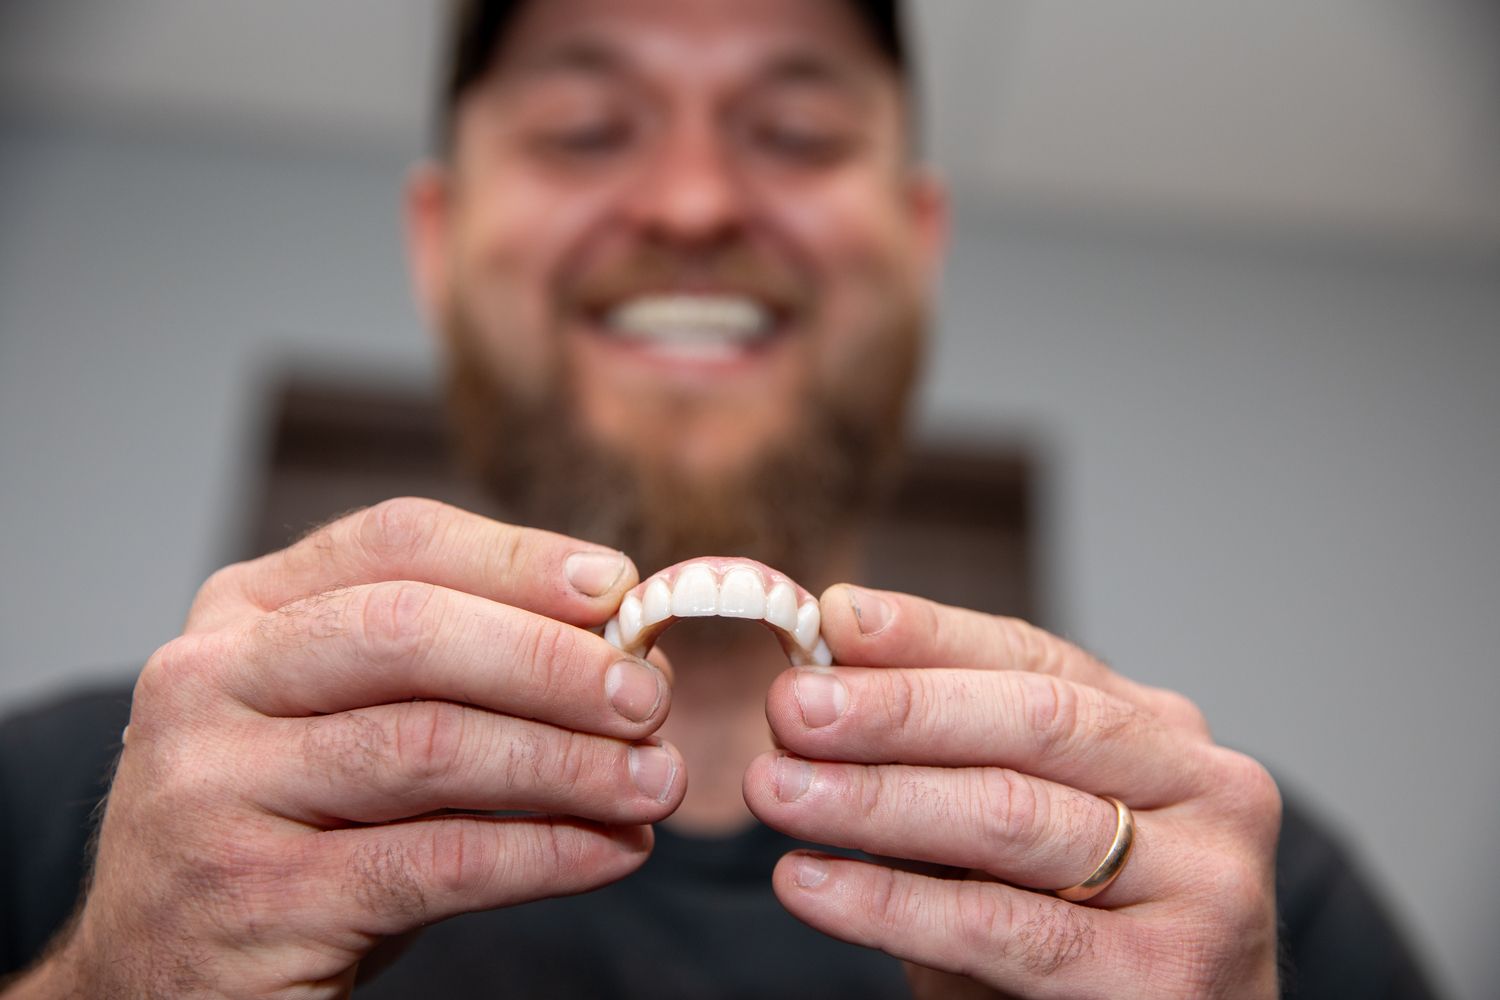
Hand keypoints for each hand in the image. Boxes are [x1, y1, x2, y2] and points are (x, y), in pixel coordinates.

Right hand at [19, 499, 681, 998]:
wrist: (155, 982)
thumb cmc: (288, 834)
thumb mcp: (347, 726)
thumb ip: (451, 675)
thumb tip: (619, 648)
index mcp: (242, 614)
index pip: (394, 543)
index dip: (518, 558)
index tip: (620, 588)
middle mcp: (209, 683)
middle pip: (407, 631)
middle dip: (550, 660)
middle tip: (651, 696)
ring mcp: (215, 791)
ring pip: (426, 746)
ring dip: (568, 764)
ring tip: (656, 783)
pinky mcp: (254, 899)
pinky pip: (433, 861)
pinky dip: (543, 852)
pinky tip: (611, 851)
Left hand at [744, 585, 1280, 998]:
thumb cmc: (1072, 940)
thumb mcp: (1009, 833)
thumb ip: (941, 757)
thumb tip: (826, 664)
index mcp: (1164, 734)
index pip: (1038, 661)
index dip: (931, 636)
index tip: (833, 618)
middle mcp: (1205, 790)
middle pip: (1034, 722)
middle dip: (897, 710)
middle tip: (793, 705)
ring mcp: (1203, 884)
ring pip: (1012, 817)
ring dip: (875, 798)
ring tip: (777, 789)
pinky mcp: (1166, 978)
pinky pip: (1003, 927)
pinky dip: (891, 903)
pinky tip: (812, 882)